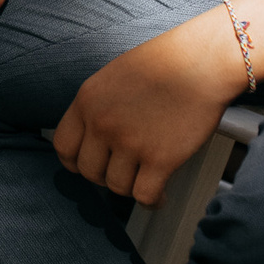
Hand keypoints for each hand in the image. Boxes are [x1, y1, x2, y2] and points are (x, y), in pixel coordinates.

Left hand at [52, 12, 244, 207]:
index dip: (76, 162)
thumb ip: (96, 108)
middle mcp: (102, 124)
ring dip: (130, 187)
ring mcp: (130, 143)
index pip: (63, 147)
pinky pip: (145, 196)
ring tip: (144, 180)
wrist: (199, 62)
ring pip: (117, 187)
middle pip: (88, 171)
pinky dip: (153, 202)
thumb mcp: (111, 78)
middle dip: (104, 176)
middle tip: (122, 172)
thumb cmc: (162, 64)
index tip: (90, 165)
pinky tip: (160, 195)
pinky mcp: (160, 159)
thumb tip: (91, 137)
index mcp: (86, 101)